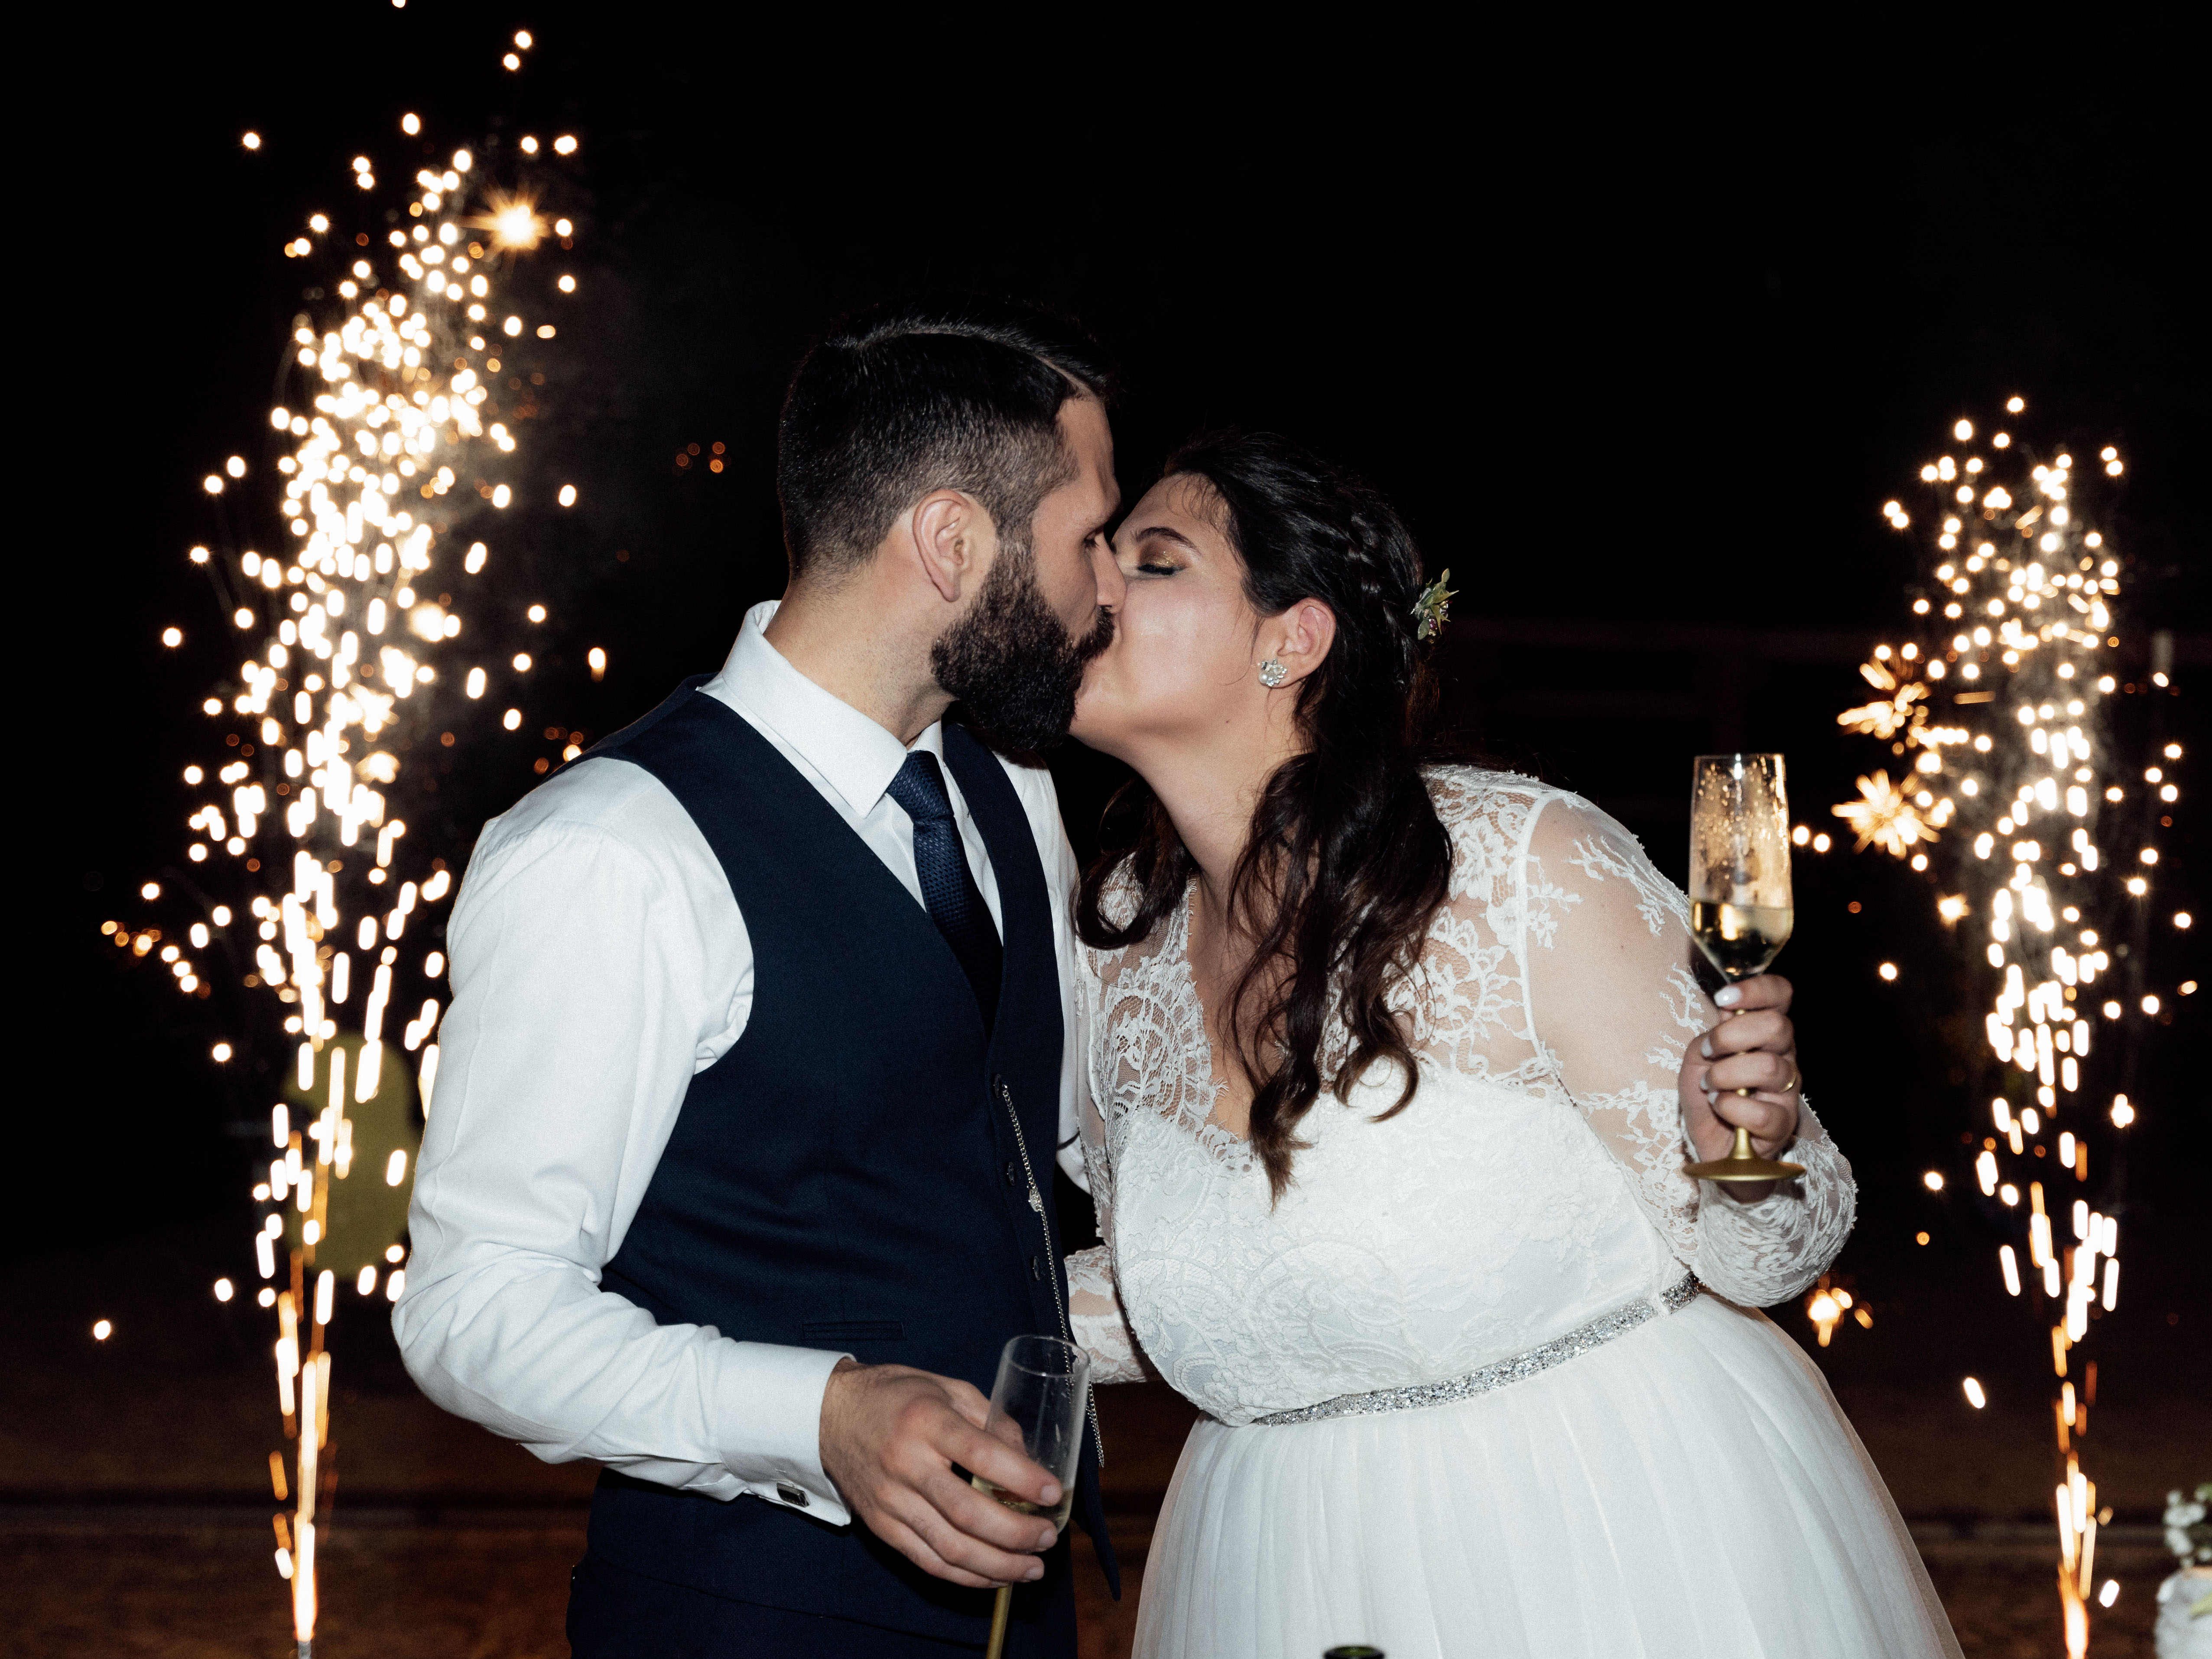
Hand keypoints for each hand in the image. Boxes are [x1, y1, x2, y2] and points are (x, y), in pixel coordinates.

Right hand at [817, 1360, 1061, 1589]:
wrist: (829, 1415)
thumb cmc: (896, 1396)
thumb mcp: (946, 1388)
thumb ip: (989, 1419)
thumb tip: (1028, 1459)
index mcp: (926, 1421)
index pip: (980, 1454)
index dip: (1020, 1478)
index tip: (1053, 1492)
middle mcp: (906, 1464)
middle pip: (967, 1512)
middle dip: (1016, 1533)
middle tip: (1048, 1537)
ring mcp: (891, 1501)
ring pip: (950, 1547)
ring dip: (998, 1565)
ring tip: (1032, 1568)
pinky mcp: (881, 1527)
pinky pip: (928, 1561)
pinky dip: (966, 1576)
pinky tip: (995, 1576)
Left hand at [1679, 973, 1802, 1199]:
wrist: (1710, 1144)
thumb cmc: (1708, 1093)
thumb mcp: (1700, 1055)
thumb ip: (1716, 1031)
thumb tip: (1729, 1011)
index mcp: (1765, 1032)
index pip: (1780, 994)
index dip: (1756, 989)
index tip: (1724, 999)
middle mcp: (1783, 1055)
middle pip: (1777, 1026)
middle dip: (1730, 1036)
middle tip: (1710, 1053)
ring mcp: (1787, 1090)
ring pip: (1767, 1066)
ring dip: (1725, 1076)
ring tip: (1711, 1087)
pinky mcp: (1783, 1124)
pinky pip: (1760, 1110)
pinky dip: (1730, 1108)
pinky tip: (1720, 1109)